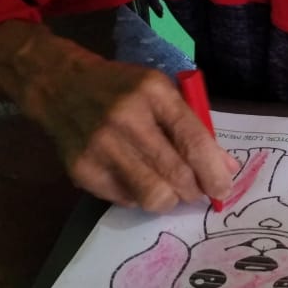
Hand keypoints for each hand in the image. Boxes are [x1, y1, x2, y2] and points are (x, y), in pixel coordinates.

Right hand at [0, 22, 238, 211]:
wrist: (59, 86)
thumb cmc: (122, 88)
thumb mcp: (161, 93)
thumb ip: (194, 128)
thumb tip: (227, 169)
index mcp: (153, 92)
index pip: (193, 140)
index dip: (214, 172)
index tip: (224, 190)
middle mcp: (126, 118)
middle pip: (177, 174)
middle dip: (195, 191)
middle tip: (198, 192)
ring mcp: (100, 146)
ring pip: (153, 196)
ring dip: (170, 199)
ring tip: (170, 189)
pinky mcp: (82, 170)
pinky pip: (126, 200)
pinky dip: (139, 197)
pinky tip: (136, 178)